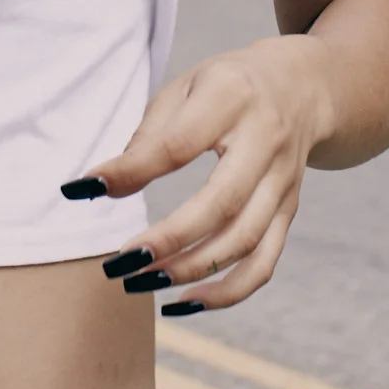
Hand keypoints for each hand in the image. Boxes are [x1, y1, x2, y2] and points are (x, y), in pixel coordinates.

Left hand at [72, 37, 334, 313]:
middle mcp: (265, 142)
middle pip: (222, 203)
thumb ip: (149, 135)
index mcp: (231, 98)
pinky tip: (185, 302)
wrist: (302, 87)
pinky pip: (264, 263)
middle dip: (168, 239)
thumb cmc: (227, 87)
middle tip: (120, 261)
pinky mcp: (289, 211)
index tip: (86, 187)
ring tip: (142, 282)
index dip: (132, 169)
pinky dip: (228, 292)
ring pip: (245, 241)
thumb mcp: (186, 87)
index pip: (179, 144)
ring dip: (192, 270)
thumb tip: (107, 185)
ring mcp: (282, 182)